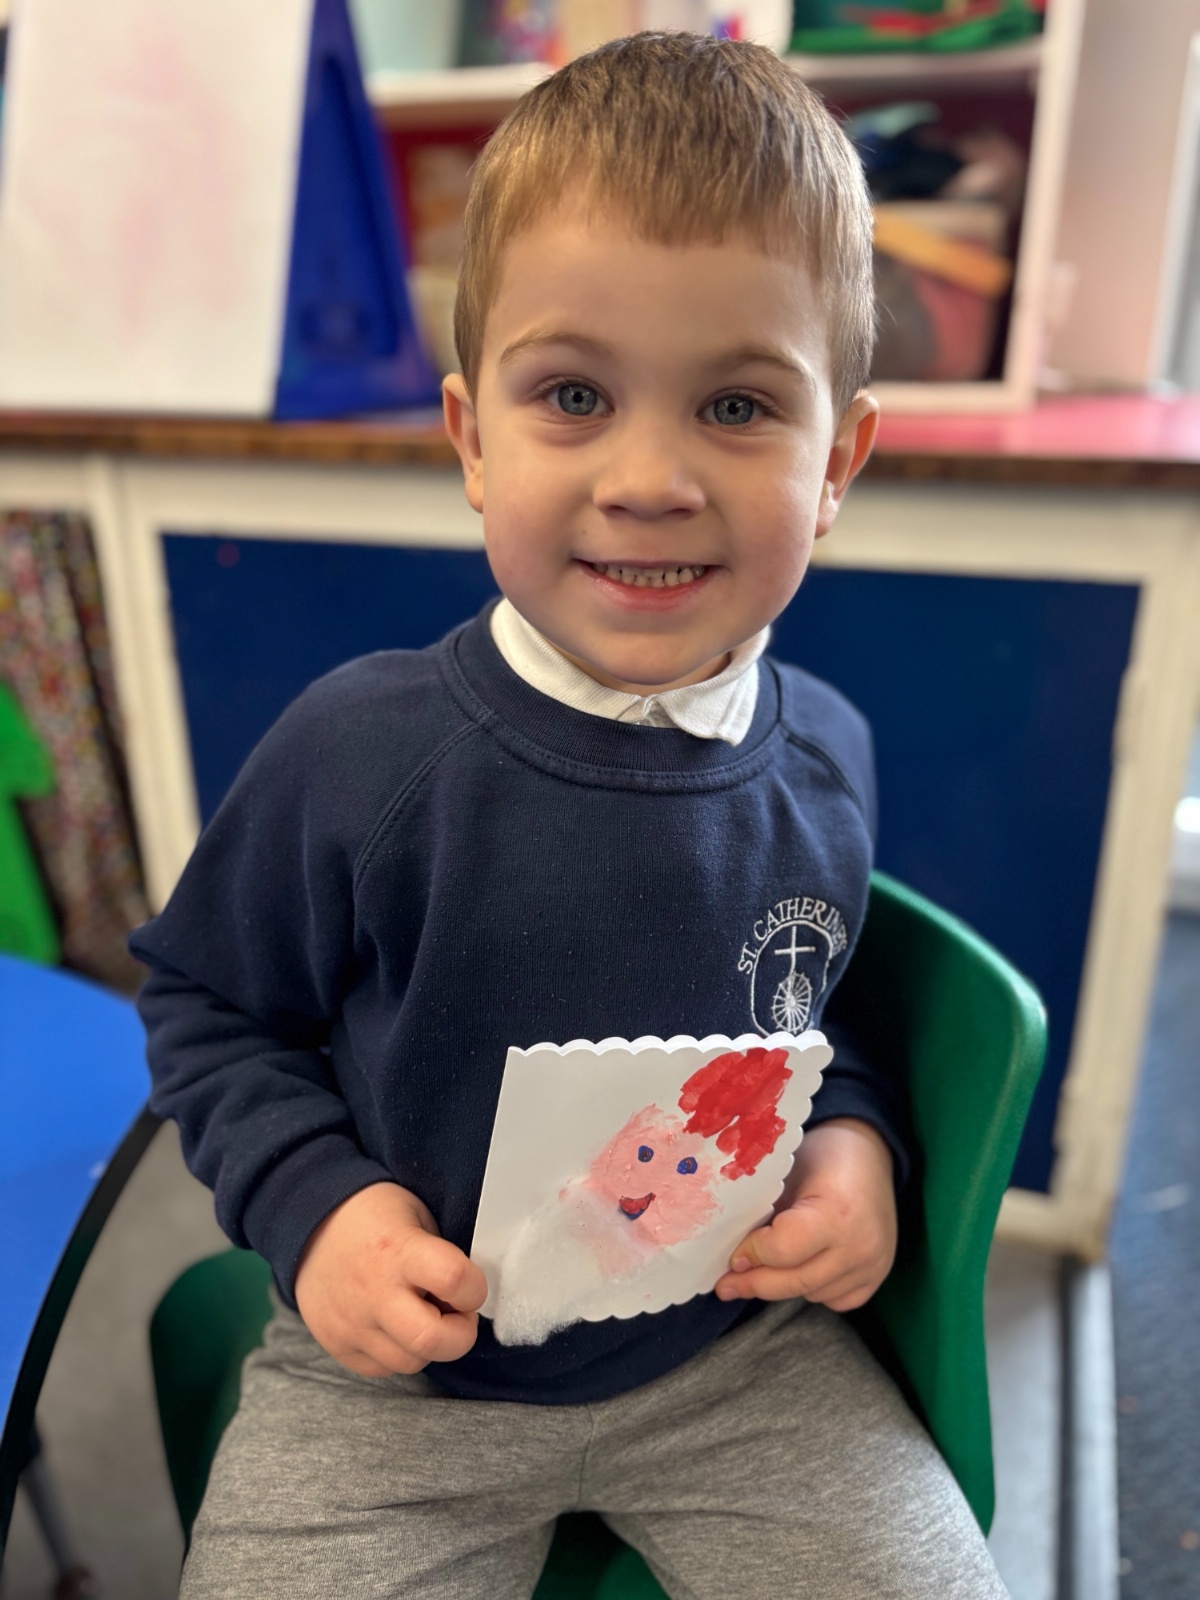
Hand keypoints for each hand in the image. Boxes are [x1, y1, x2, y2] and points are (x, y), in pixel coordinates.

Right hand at [294, 1181, 487, 1376]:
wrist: (309, 1224)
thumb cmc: (373, 1216)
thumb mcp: (415, 1214)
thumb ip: (442, 1255)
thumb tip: (469, 1297)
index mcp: (398, 1250)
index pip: (454, 1280)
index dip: (475, 1288)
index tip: (471, 1284)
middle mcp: (374, 1292)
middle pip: (432, 1340)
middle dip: (460, 1333)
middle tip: (456, 1313)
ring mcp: (351, 1324)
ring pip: (410, 1363)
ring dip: (429, 1345)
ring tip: (422, 1315)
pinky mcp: (337, 1345)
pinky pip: (383, 1369)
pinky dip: (399, 1353)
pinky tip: (396, 1326)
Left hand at [713, 1118, 896, 1312]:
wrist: (867, 1156)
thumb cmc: (820, 1157)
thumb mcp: (786, 1172)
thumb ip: (762, 1213)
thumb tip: (732, 1255)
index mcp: (837, 1211)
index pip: (783, 1250)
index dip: (753, 1253)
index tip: (733, 1255)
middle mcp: (860, 1245)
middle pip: (795, 1281)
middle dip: (754, 1284)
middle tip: (726, 1285)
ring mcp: (872, 1266)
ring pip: (810, 1294)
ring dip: (782, 1285)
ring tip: (762, 1268)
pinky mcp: (878, 1278)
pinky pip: (832, 1300)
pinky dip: (811, 1289)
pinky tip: (800, 1267)